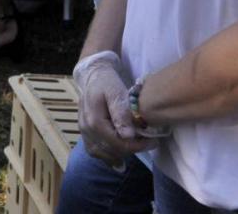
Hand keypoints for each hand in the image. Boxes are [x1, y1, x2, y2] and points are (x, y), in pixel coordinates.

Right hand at [74, 52, 155, 168]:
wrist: (93, 77)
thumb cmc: (107, 83)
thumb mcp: (116, 92)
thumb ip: (121, 114)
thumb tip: (128, 136)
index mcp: (95, 122)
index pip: (119, 144)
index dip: (138, 146)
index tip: (153, 141)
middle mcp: (87, 130)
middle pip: (112, 151)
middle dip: (132, 150)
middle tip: (148, 142)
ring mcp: (84, 133)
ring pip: (104, 154)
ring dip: (121, 154)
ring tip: (136, 146)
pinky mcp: (85, 134)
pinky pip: (95, 151)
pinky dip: (107, 156)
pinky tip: (119, 160)